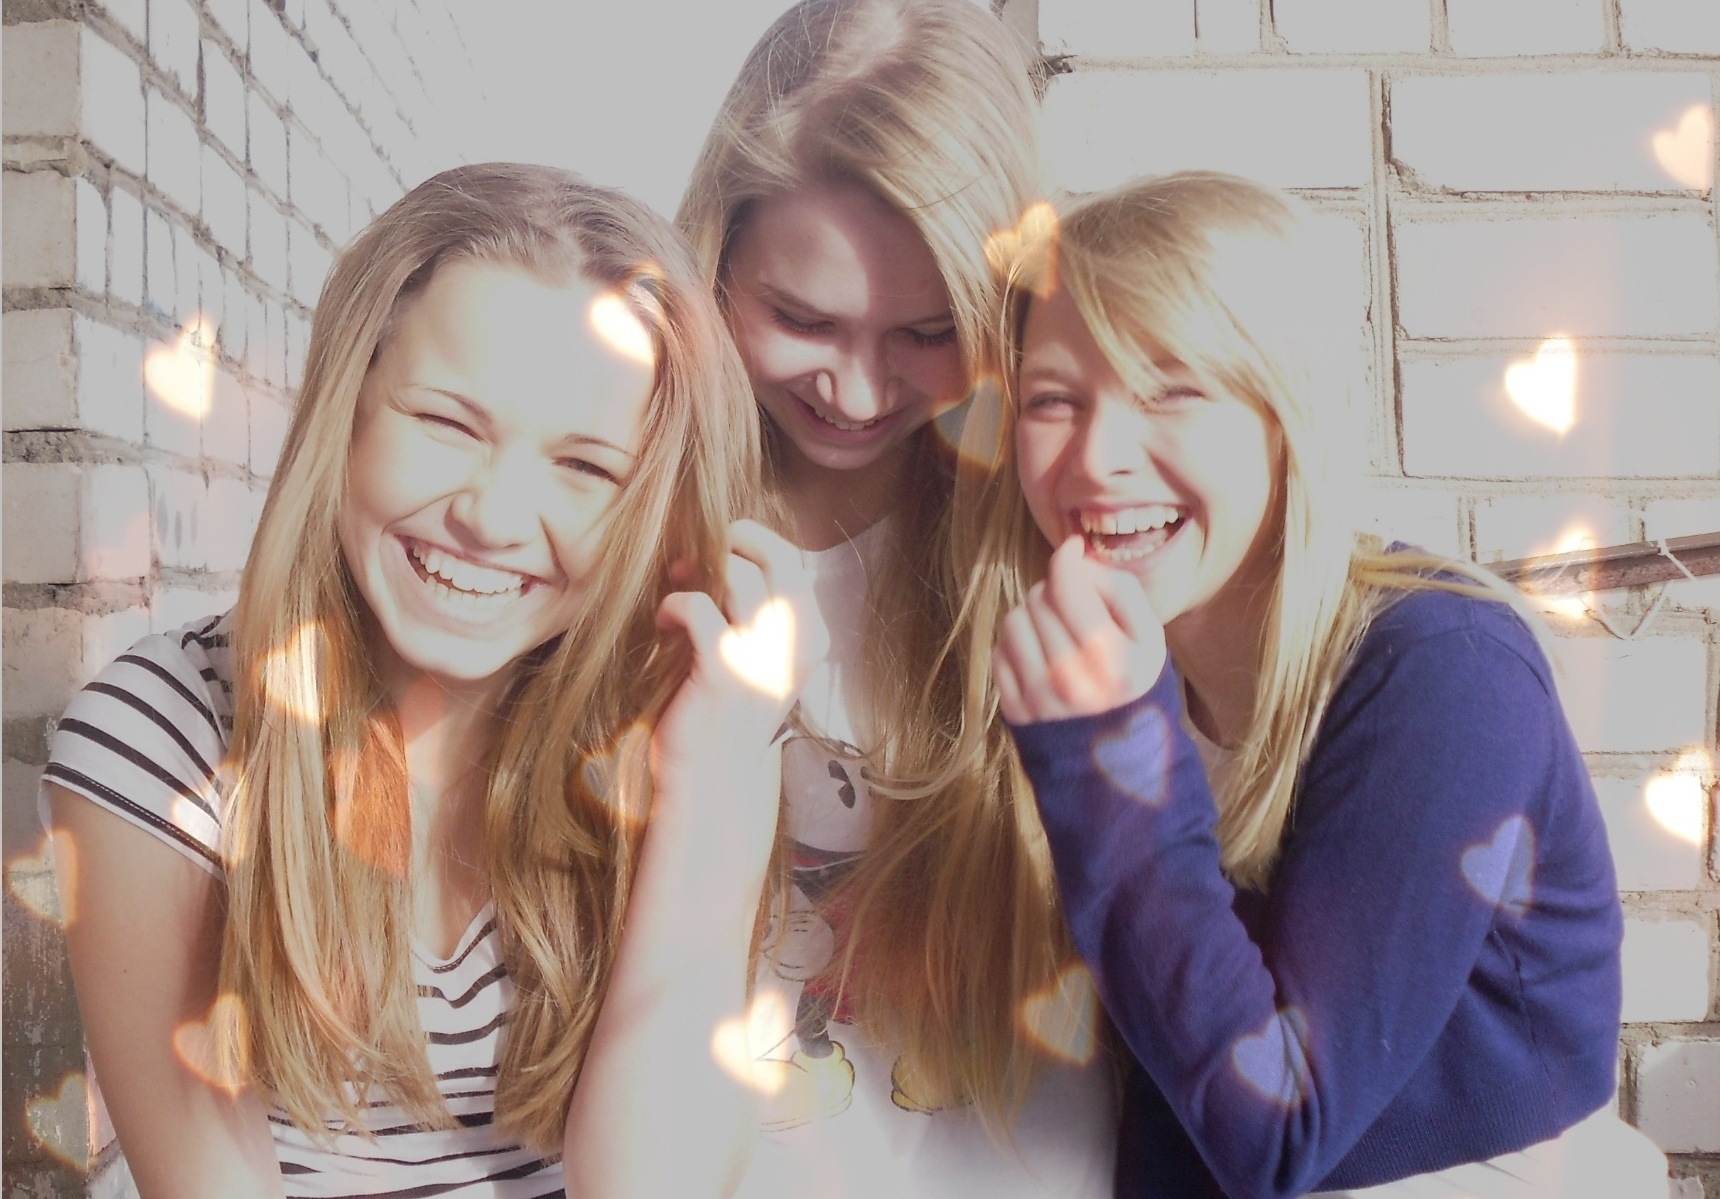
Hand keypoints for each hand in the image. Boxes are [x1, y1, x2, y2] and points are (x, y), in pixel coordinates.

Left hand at [652, 520, 826, 797]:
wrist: (710, 782)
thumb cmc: (726, 716)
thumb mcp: (759, 661)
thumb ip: (757, 614)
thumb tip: (718, 555)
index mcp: (812, 642)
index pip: (797, 565)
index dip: (756, 546)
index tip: (720, 555)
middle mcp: (796, 648)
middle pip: (780, 559)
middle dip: (737, 540)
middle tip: (699, 553)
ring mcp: (762, 660)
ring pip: (739, 575)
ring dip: (698, 571)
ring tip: (676, 589)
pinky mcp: (723, 672)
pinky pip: (698, 606)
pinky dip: (674, 603)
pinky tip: (663, 622)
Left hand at [994, 535, 1166, 723]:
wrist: (1117, 761)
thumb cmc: (1134, 686)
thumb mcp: (1150, 637)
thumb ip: (1119, 589)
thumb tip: (1073, 555)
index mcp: (1114, 659)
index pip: (1069, 585)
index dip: (1067, 558)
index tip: (1073, 550)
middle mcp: (1073, 680)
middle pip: (1040, 597)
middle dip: (1055, 592)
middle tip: (1072, 609)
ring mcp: (1040, 699)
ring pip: (1014, 619)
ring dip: (1031, 617)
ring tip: (1053, 632)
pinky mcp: (1015, 711)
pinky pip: (999, 651)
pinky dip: (1016, 646)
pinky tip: (1039, 657)